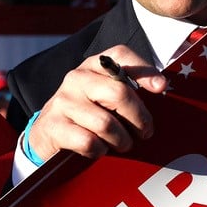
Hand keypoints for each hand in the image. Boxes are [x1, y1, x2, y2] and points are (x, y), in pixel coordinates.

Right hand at [27, 46, 168, 161]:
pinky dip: (100, 150)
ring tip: (123, 144)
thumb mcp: (104, 95)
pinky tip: (100, 150)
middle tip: (144, 132)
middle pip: (119, 93)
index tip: (161, 87)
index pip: (120, 55)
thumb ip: (127, 89)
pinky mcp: (54, 125)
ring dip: (121, 140)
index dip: (143, 68)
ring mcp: (63, 101)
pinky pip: (89, 141)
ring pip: (106, 123)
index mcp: (93, 66)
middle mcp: (77, 78)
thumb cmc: (87, 114)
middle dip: (139, 118)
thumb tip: (160, 89)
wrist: (46, 134)